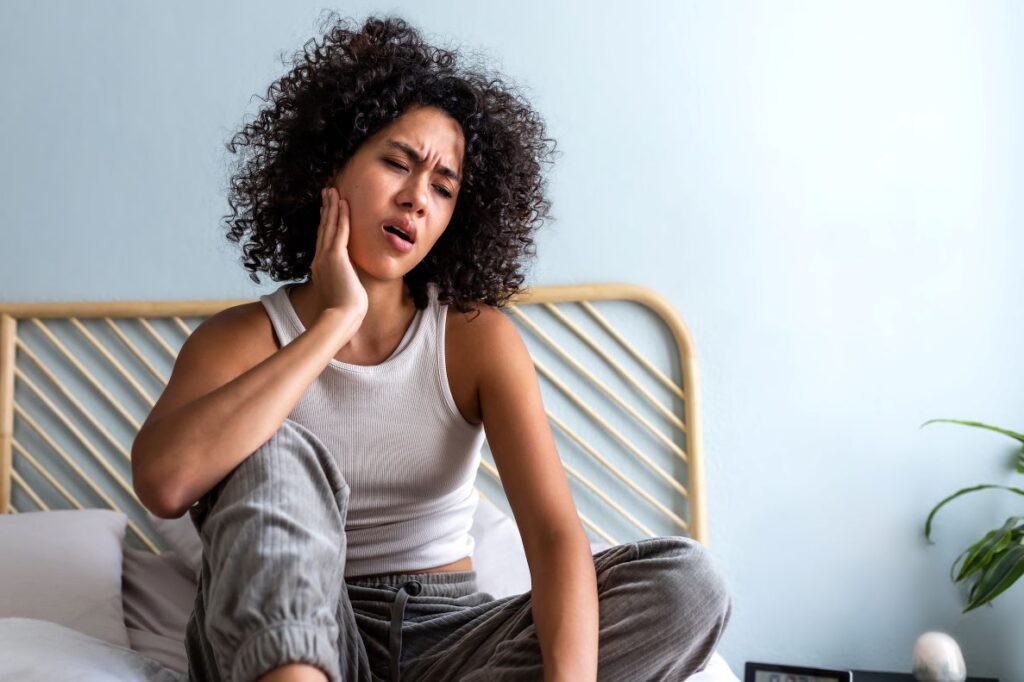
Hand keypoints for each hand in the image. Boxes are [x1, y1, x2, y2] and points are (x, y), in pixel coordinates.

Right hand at [310, 187, 368, 321]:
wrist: (341, 317)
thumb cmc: (343, 313)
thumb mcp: (341, 295)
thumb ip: (342, 286)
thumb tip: (349, 288)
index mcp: (320, 269)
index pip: (323, 241)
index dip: (324, 224)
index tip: (325, 211)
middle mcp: (320, 260)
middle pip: (323, 229)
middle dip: (325, 210)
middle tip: (326, 193)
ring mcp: (326, 257)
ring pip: (329, 226)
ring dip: (331, 207)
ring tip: (332, 190)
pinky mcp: (336, 256)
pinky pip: (339, 230)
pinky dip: (341, 215)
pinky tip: (343, 202)